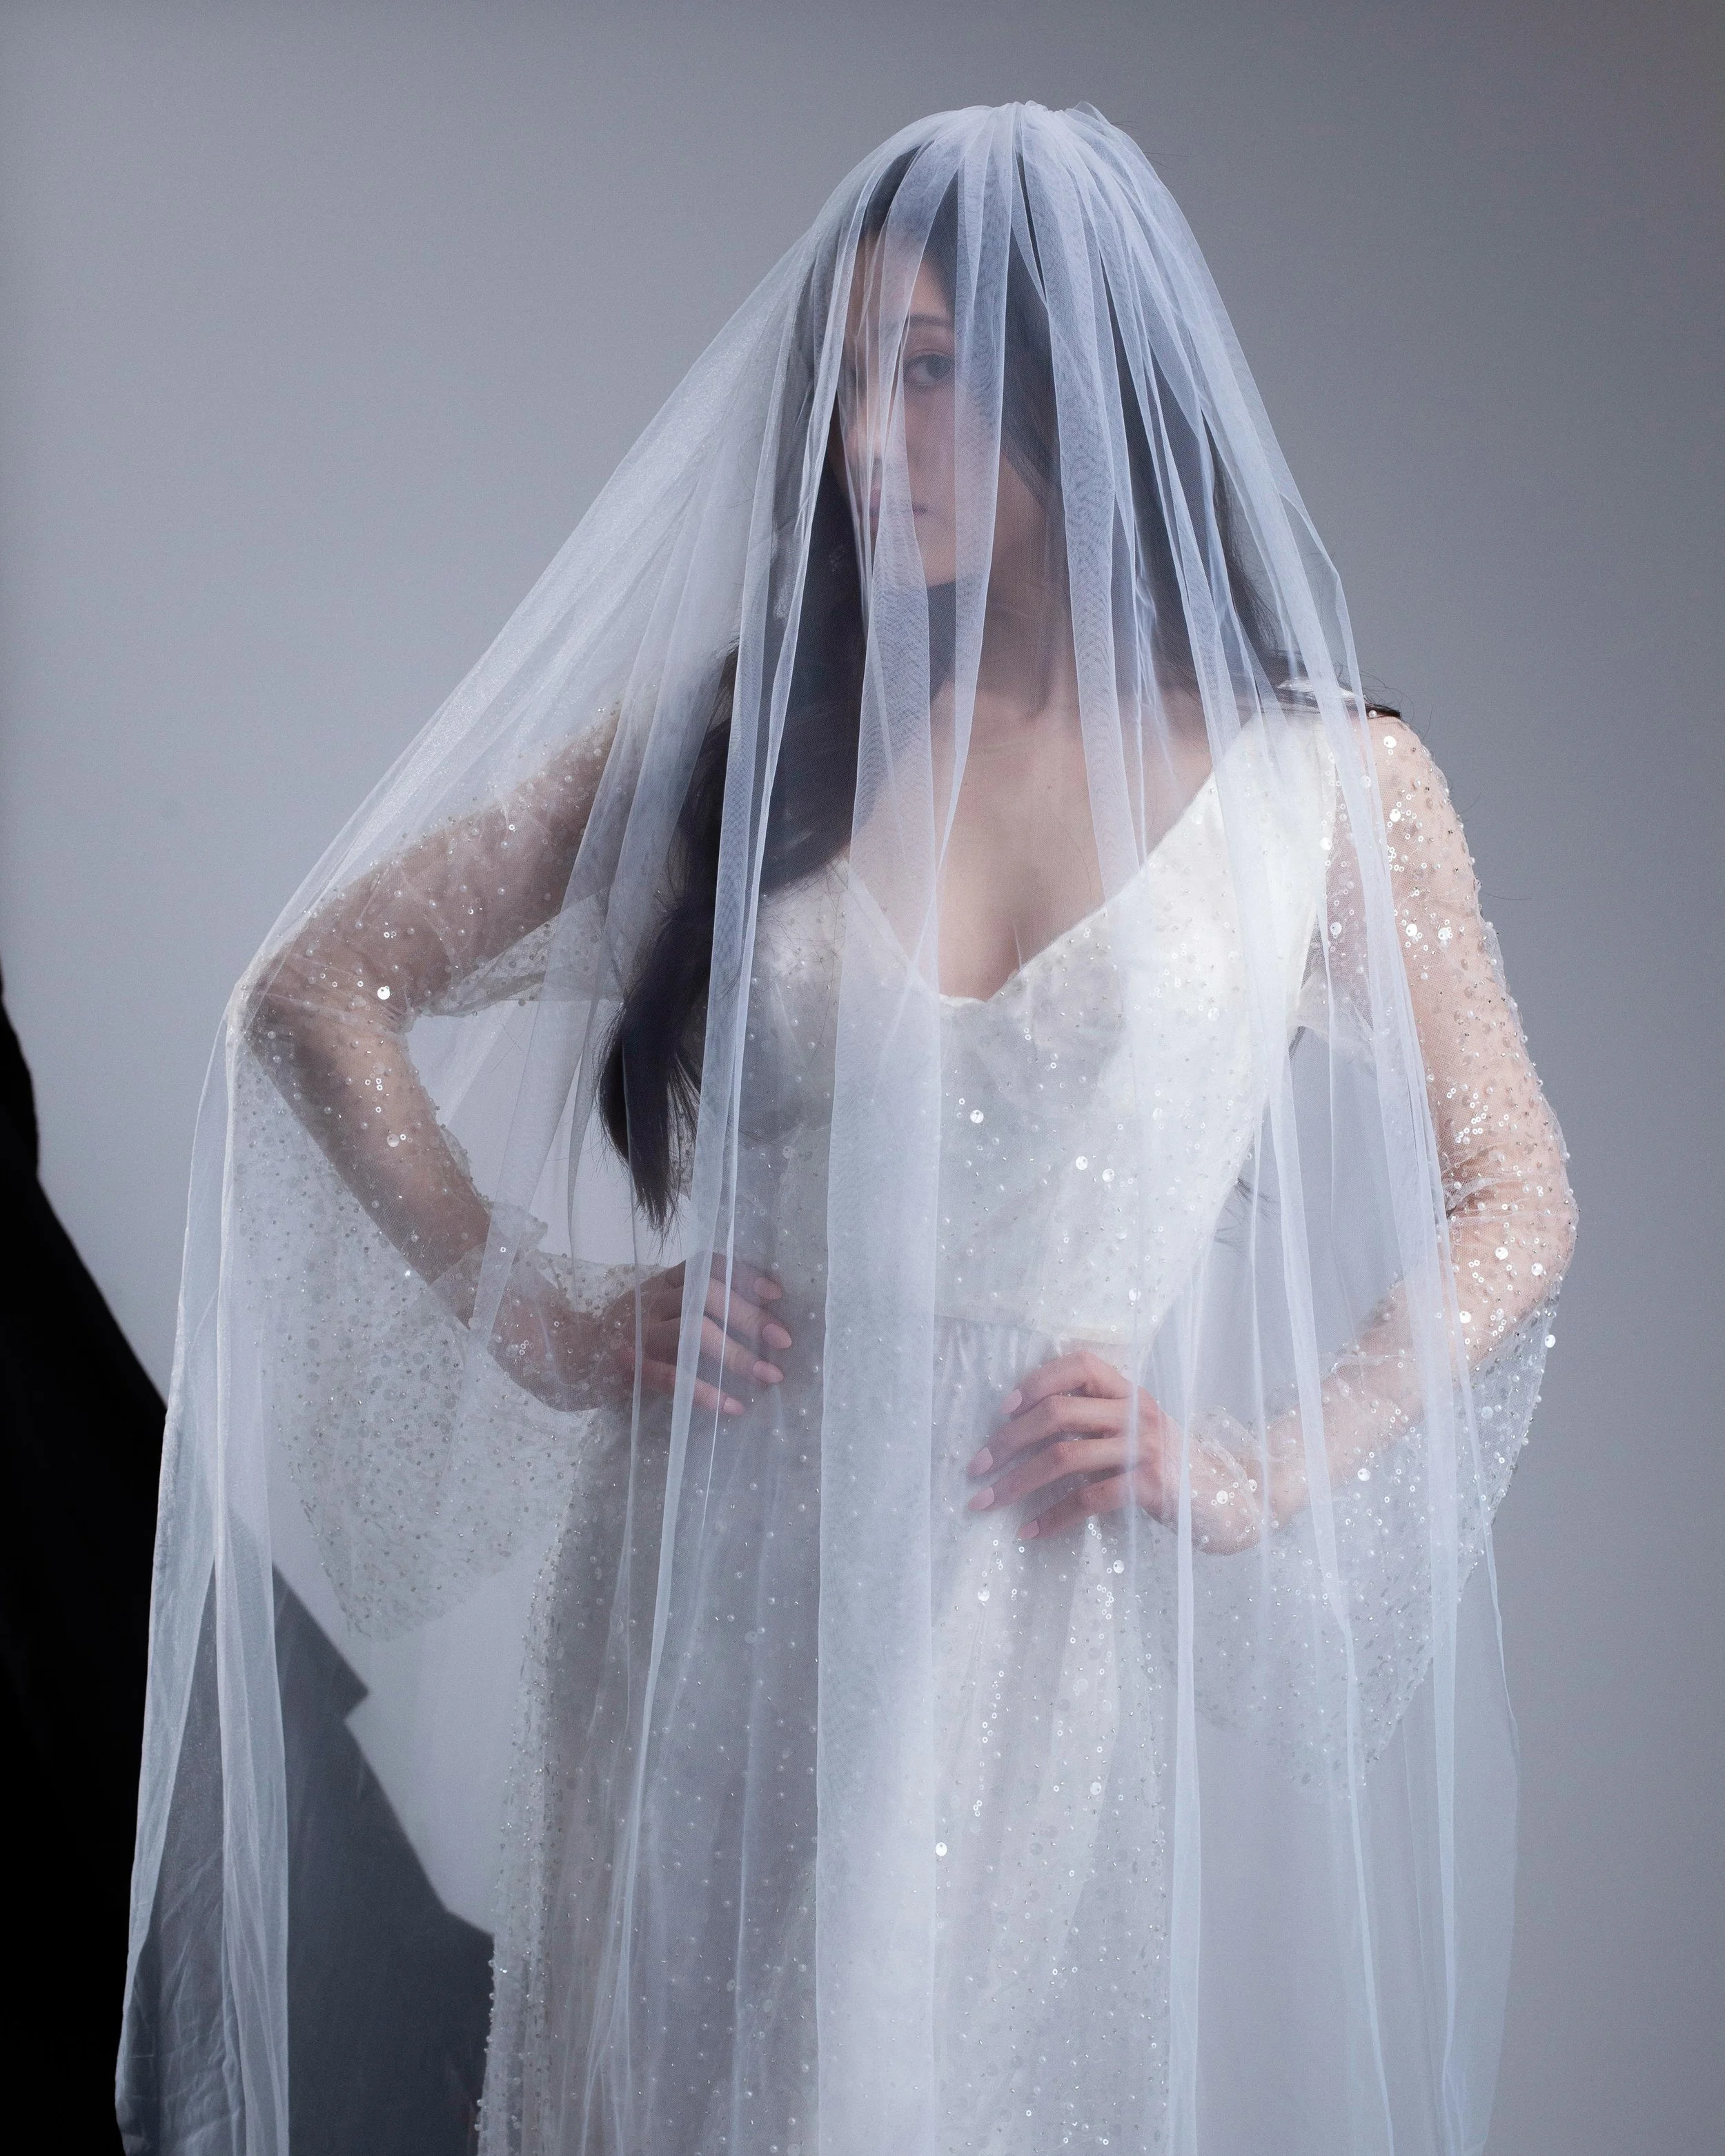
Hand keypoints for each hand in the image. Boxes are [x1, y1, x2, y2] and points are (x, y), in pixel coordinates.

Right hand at [597, 1254, 790, 1417]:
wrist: (575, 1352)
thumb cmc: (637, 1331)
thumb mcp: (667, 1308)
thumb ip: (704, 1305)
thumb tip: (767, 1316)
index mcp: (668, 1282)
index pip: (707, 1266)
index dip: (743, 1276)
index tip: (777, 1295)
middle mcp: (654, 1299)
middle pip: (706, 1296)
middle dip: (749, 1317)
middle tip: (784, 1342)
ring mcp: (640, 1332)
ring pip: (691, 1332)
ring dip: (736, 1355)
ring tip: (770, 1377)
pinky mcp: (630, 1367)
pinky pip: (669, 1377)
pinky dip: (704, 1393)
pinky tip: (733, 1407)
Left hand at [964, 1349, 1277, 1553]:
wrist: (1229, 1500)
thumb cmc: (1167, 1465)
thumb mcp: (1135, 1431)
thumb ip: (1094, 1422)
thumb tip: (1021, 1431)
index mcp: (1129, 1392)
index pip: (1078, 1365)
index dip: (1036, 1381)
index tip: (1002, 1409)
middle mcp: (1136, 1413)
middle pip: (1058, 1413)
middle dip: (1009, 1440)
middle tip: (976, 1466)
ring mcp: (1145, 1449)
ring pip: (1065, 1457)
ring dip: (1017, 1482)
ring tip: (987, 1501)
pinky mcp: (1149, 1487)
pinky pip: (1088, 1500)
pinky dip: (1052, 1517)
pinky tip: (1029, 1532)